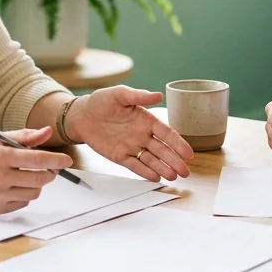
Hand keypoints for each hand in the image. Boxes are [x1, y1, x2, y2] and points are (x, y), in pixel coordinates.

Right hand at [0, 127, 72, 214]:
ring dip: (36, 185)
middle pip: (40, 179)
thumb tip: (46, 132)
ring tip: (25, 178)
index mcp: (0, 156)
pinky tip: (12, 188)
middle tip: (47, 170)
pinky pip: (22, 203)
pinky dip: (23, 195)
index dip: (56, 160)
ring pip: (33, 193)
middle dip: (48, 174)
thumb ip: (24, 137)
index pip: (37, 159)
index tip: (66, 161)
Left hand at [67, 86, 193, 181]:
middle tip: (185, 172)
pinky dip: (145, 172)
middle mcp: (142, 135)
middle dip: (174, 161)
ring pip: (151, 160)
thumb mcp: (119, 94)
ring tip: (173, 176)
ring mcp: (132, 147)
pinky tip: (155, 177)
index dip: (178, 143)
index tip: (188, 153)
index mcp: (146, 120)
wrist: (82, 115)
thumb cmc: (101, 101)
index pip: (166, 133)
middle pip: (162, 150)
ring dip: (163, 168)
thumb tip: (158, 95)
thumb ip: (138, 96)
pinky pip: (135, 165)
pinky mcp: (120, 156)